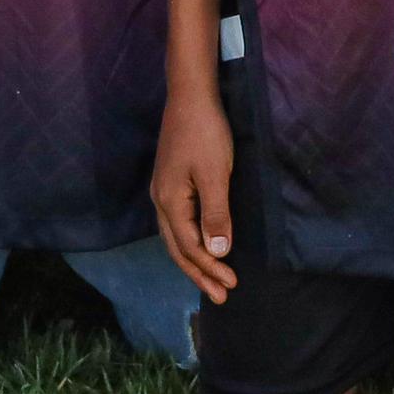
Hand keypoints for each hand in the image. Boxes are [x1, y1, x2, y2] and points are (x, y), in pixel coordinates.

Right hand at [152, 89, 238, 302]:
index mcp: (170, 202)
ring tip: (210, 279)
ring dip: (193, 261)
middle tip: (220, 297)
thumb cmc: (205, 134)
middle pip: (177, 248)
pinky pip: (178, 224)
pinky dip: (189, 242)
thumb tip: (217, 253)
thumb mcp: (215, 175)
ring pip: (175, 237)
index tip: (232, 286)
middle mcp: (161, 201)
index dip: (210, 269)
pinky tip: (199, 245)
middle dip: (198, 274)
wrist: (190, 96)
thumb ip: (216, 215)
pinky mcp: (171, 182)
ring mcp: (163, 191)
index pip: (190, 247)